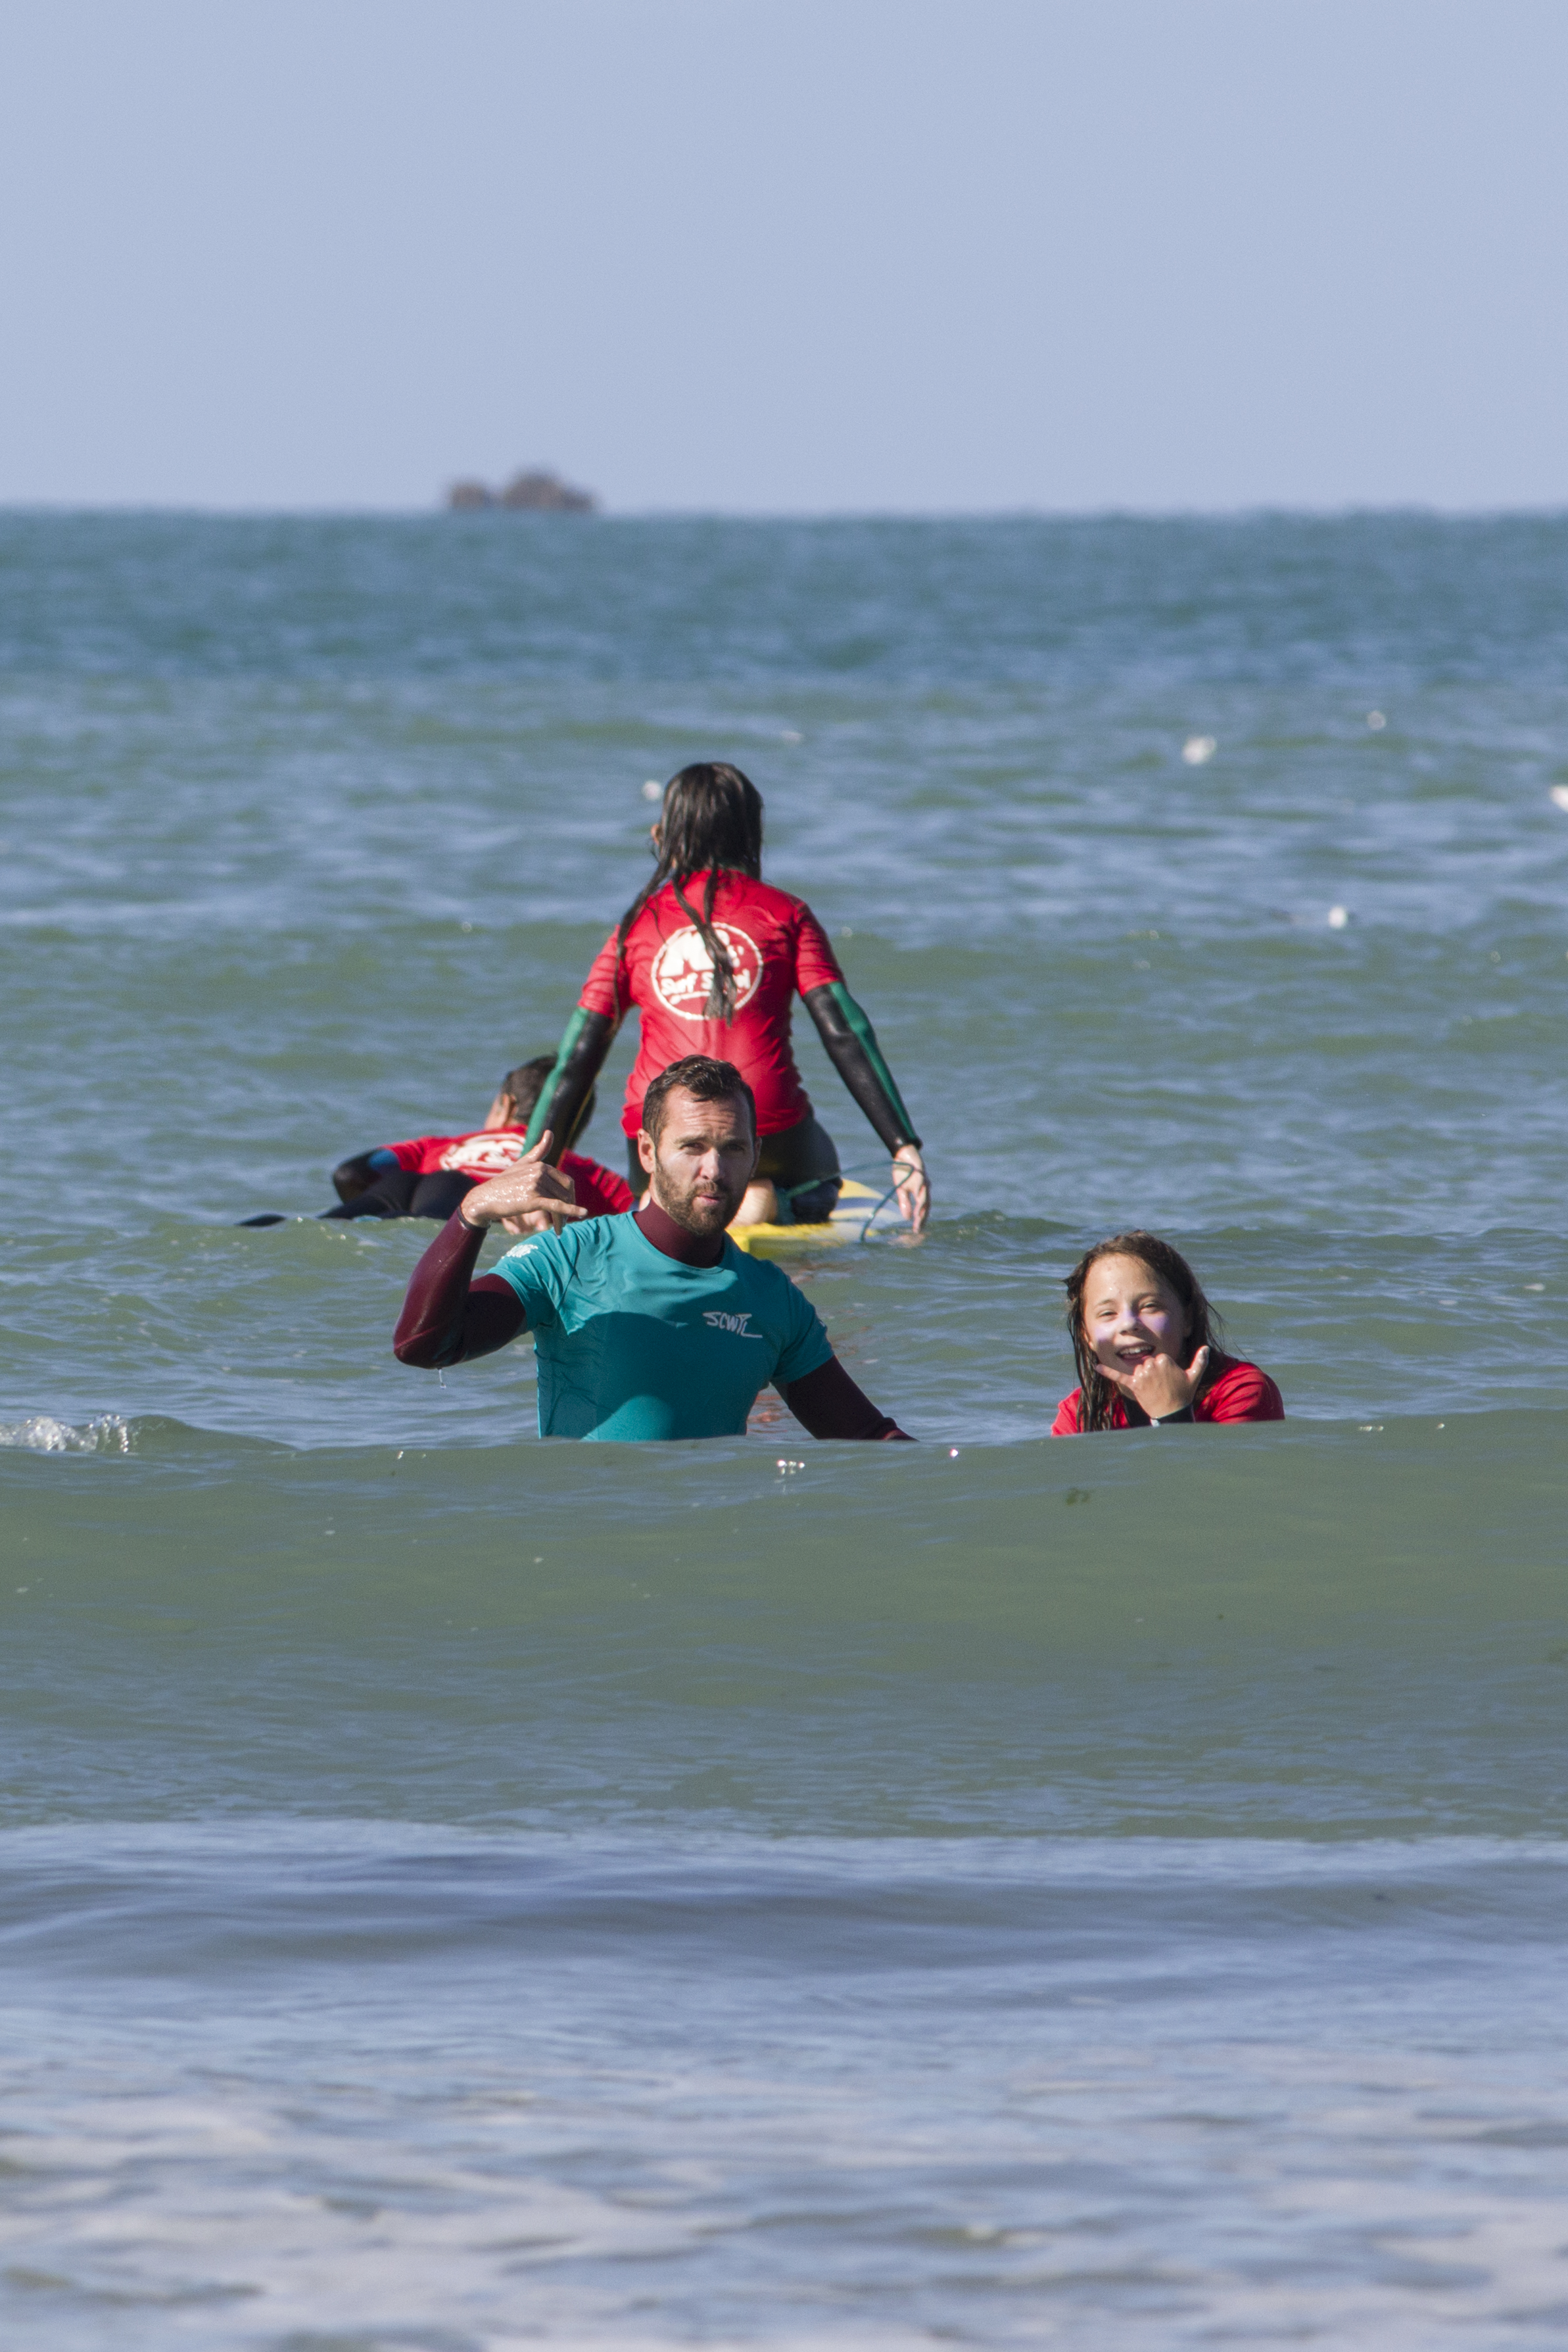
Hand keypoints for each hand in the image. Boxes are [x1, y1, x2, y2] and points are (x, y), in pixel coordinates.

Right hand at [458, 1132, 586, 1236]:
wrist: (485, 1199)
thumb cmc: (504, 1184)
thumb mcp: (521, 1165)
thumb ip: (538, 1151)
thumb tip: (550, 1132)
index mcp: (540, 1165)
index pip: (566, 1182)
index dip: (569, 1197)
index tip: (568, 1209)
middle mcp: (540, 1172)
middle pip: (566, 1192)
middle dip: (569, 1207)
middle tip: (564, 1222)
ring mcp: (536, 1185)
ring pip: (561, 1202)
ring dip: (563, 1218)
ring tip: (559, 1228)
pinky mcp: (533, 1199)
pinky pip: (557, 1206)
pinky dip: (571, 1211)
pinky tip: (583, 1213)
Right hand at [891, 1143, 928, 1233]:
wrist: (903, 1155)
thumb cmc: (903, 1173)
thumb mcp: (901, 1190)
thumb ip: (905, 1203)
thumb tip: (906, 1218)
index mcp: (921, 1193)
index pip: (923, 1209)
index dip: (921, 1220)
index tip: (916, 1231)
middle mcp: (925, 1188)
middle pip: (926, 1205)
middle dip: (922, 1217)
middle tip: (918, 1228)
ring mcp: (924, 1180)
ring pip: (925, 1196)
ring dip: (922, 1206)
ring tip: (918, 1217)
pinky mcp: (920, 1171)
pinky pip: (921, 1182)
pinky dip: (920, 1190)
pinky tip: (917, 1196)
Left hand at [1095, 1345, 1209, 1420]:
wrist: (1172, 1412)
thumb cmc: (1183, 1394)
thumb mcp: (1194, 1376)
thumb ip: (1200, 1361)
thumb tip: (1206, 1348)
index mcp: (1164, 1360)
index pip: (1158, 1357)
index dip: (1163, 1368)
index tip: (1168, 1378)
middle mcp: (1151, 1366)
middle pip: (1146, 1362)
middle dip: (1152, 1372)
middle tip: (1161, 1385)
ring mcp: (1142, 1375)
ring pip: (1138, 1369)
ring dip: (1143, 1378)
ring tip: (1153, 1389)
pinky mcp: (1133, 1385)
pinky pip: (1118, 1376)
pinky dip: (1107, 1371)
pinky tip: (1096, 1366)